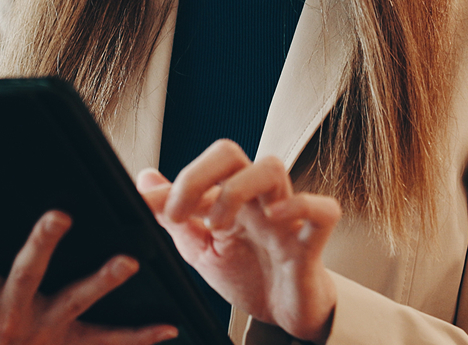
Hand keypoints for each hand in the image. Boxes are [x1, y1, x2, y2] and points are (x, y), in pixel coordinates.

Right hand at [0, 187, 178, 344]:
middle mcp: (11, 314)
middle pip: (29, 273)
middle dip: (43, 243)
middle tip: (60, 214)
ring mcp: (44, 332)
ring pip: (78, 302)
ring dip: (104, 279)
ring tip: (131, 259)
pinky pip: (107, 342)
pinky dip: (139, 336)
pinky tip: (169, 324)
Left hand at [136, 141, 339, 343]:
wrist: (283, 315)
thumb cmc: (249, 275)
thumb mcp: (201, 249)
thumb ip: (174, 216)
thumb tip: (145, 180)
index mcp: (227, 198)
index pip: (198, 169)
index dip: (170, 186)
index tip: (146, 206)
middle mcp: (254, 199)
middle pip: (230, 153)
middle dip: (198, 174)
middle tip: (181, 213)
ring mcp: (284, 216)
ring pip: (271, 168)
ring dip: (237, 189)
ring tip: (219, 224)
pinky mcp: (311, 242)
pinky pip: (322, 210)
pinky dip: (301, 206)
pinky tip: (276, 218)